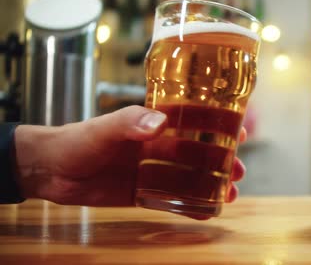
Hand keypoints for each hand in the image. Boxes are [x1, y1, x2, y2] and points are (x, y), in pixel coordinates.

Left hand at [13, 106, 246, 218]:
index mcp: (153, 124)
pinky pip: (172, 199)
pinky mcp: (143, 193)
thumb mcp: (104, 128)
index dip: (218, 125)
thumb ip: (129, 122)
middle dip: (222, 160)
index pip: (193, 120)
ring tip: (231, 193)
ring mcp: (152, 170)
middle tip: (240, 171)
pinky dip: (191, 205)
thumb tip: (159, 123)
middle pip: (199, 151)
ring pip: (190, 176)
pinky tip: (208, 211)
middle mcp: (158, 145)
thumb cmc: (77, 140)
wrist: (50, 170)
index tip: (240, 133)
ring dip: (212, 183)